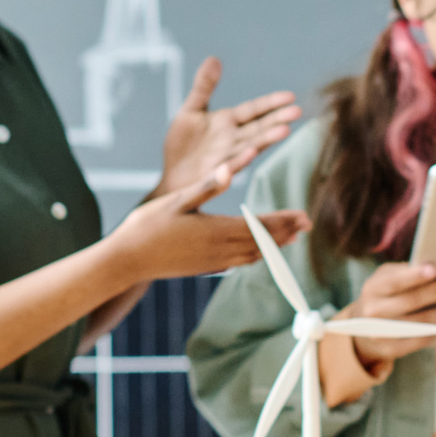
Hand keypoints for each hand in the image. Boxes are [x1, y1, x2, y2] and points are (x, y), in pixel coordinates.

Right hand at [111, 172, 308, 282]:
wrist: (127, 261)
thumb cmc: (147, 226)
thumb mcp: (176, 200)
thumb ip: (207, 185)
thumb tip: (230, 168)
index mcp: (216, 230)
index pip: (260, 225)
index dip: (284, 220)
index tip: (304, 216)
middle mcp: (220, 249)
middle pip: (263, 241)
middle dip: (286, 231)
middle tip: (308, 224)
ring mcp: (214, 262)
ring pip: (254, 254)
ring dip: (274, 245)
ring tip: (292, 236)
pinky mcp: (206, 267)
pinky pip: (239, 262)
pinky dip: (257, 254)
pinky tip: (259, 250)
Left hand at [158, 57, 298, 201]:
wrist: (172, 177)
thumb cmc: (183, 145)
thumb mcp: (191, 110)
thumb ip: (204, 87)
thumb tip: (214, 58)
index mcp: (228, 121)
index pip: (254, 110)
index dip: (271, 103)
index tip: (290, 96)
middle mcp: (233, 139)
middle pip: (259, 128)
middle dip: (277, 120)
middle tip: (296, 111)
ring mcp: (227, 157)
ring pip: (251, 147)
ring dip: (266, 140)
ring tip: (284, 131)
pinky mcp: (216, 175)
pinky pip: (228, 168)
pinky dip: (239, 161)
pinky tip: (248, 154)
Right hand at [342, 261, 435, 367]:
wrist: (363, 328)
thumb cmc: (385, 294)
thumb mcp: (387, 279)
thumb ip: (406, 272)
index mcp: (373, 288)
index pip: (394, 281)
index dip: (413, 276)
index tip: (434, 269)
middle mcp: (373, 311)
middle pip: (410, 301)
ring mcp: (380, 333)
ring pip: (419, 323)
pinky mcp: (390, 349)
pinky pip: (420, 340)